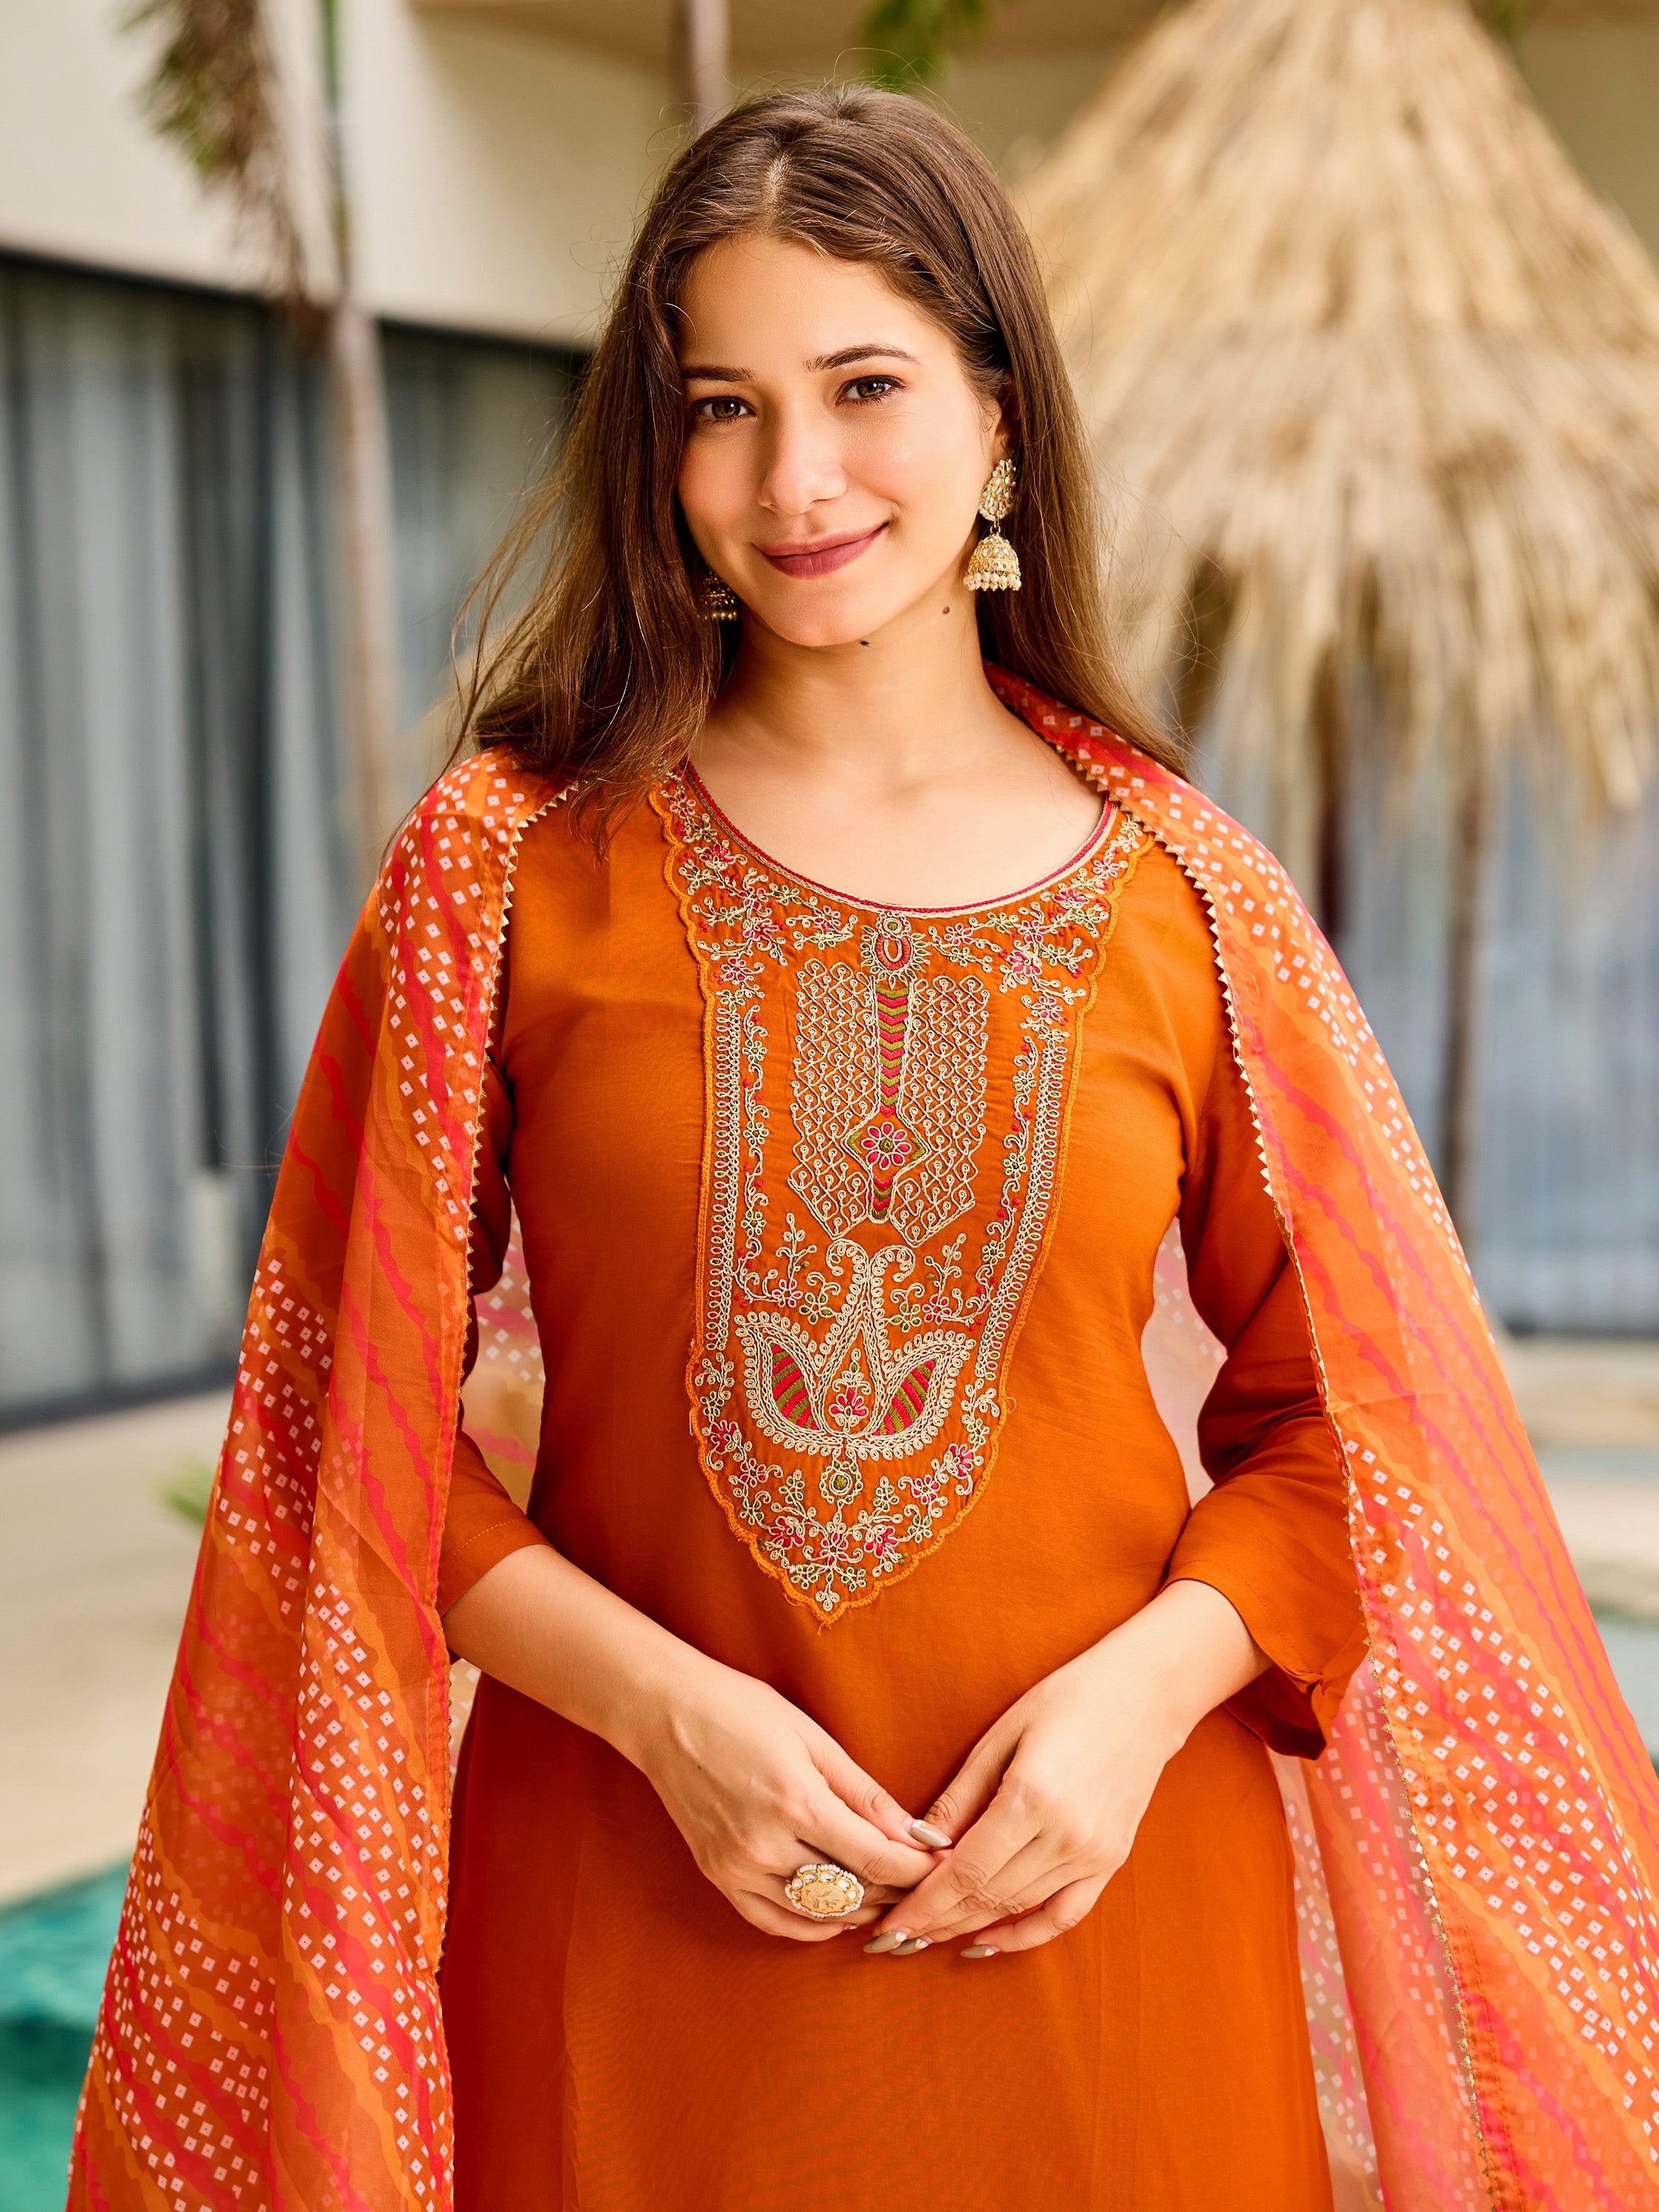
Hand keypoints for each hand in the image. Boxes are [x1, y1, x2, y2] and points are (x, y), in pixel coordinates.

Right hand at [444, 1541, 938, 1942]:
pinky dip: (812, 1926)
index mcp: (797, 1802)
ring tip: (890, 1897)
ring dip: (860, 1911)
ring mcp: (737, 1866)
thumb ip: (864, 1792)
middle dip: (897, 1891)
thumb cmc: (742, 1709)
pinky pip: (773, 1922)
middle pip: (852, 1892)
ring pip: (816, 1914)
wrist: (665, 1712)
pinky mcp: (717, 1876)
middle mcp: (766, 1844)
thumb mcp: (813, 1737)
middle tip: (926, 1884)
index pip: (877, 1859)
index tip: (944, 1866)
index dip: (918, 1870)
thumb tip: (913, 1834)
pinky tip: (838, 1915)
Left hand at [868, 1581, 1263, 1957]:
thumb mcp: (1002, 1734)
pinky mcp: (1112, 1861)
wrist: (1146, 1694)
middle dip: (938, 1921)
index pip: (966, 1871)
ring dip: (970, 1927)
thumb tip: (919, 1843)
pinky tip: (988, 1942)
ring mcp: (1093, 1853)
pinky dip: (1025, 1935)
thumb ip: (961, 1796)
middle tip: (896, 1938)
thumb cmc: (1067, 1698)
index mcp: (1031, 1797)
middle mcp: (1065, 1835)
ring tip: (928, 1937)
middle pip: (988, 1896)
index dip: (926, 1903)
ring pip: (1019, 1907)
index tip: (891, 1923)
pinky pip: (1064, 1914)